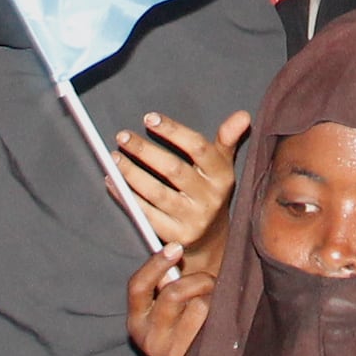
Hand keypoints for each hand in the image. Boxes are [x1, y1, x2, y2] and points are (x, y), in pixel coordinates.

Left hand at [113, 110, 247, 251]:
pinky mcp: (175, 236)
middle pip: (174, 170)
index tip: (149, 118)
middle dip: (145, 151)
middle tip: (123, 136)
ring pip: (157, 193)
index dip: (173, 131)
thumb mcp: (222, 165)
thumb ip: (227, 139)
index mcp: (222, 176)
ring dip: (131, 174)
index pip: (198, 147)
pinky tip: (113, 182)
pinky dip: (126, 197)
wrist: (211, 241)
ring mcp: (192, 219)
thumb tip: (243, 115)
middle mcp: (210, 198)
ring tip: (114, 157)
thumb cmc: (210, 192)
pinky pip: (146, 214)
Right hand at [126, 245, 217, 355]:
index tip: (175, 247)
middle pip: (174, 292)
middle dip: (198, 279)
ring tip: (217, 305)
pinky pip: (216, 320)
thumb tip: (174, 251)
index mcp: (137, 323)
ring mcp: (172, 353)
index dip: (156, 263)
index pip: (138, 286)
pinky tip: (224, 318)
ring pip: (200, 304)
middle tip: (210, 282)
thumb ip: (165, 286)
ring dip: (214, 297)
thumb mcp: (165, 313)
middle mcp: (150, 340)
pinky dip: (224, 311)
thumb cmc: (184, 331)